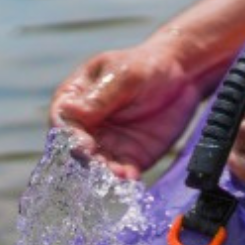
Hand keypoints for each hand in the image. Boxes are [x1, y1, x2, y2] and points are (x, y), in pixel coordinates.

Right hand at [49, 39, 206, 179]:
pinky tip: (132, 179)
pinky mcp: (129, 158)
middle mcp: (86, 126)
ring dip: (105, 174)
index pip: (63, 121)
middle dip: (87, 160)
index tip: (83, 144)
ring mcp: (107, 144)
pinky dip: (126, 178)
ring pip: (99, 165)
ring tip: (119, 175)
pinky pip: (123, 172)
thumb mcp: (124, 75)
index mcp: (75, 99)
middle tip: (100, 166)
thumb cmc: (146, 66)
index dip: (69, 135)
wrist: (182, 76)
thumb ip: (100, 97)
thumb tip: (69, 111)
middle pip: (77, 149)